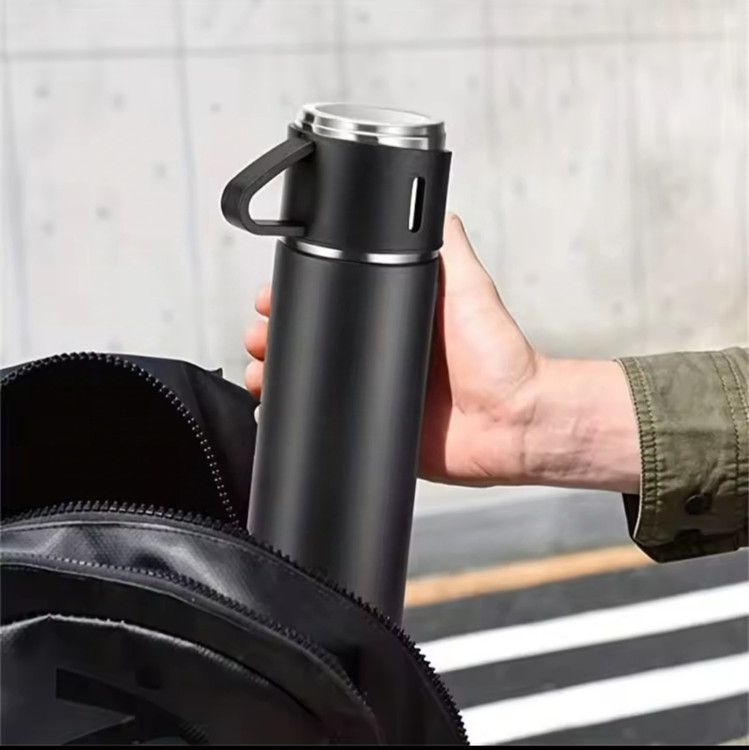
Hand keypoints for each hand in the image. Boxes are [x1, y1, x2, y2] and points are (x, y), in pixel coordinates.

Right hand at [244, 214, 639, 492]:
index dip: (298, 299)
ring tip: (258, 370)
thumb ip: (449, 250)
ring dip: (277, 373)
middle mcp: (378, 353)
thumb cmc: (500, 357)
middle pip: (313, 342)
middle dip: (275, 337)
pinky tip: (275, 409)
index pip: (335, 302)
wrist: (515, 420)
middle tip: (258, 335)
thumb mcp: (470, 289)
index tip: (270, 295)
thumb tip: (439, 207)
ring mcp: (373, 391)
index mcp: (393, 320)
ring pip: (312, 380)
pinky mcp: (376, 424)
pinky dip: (297, 416)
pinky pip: (328, 420)